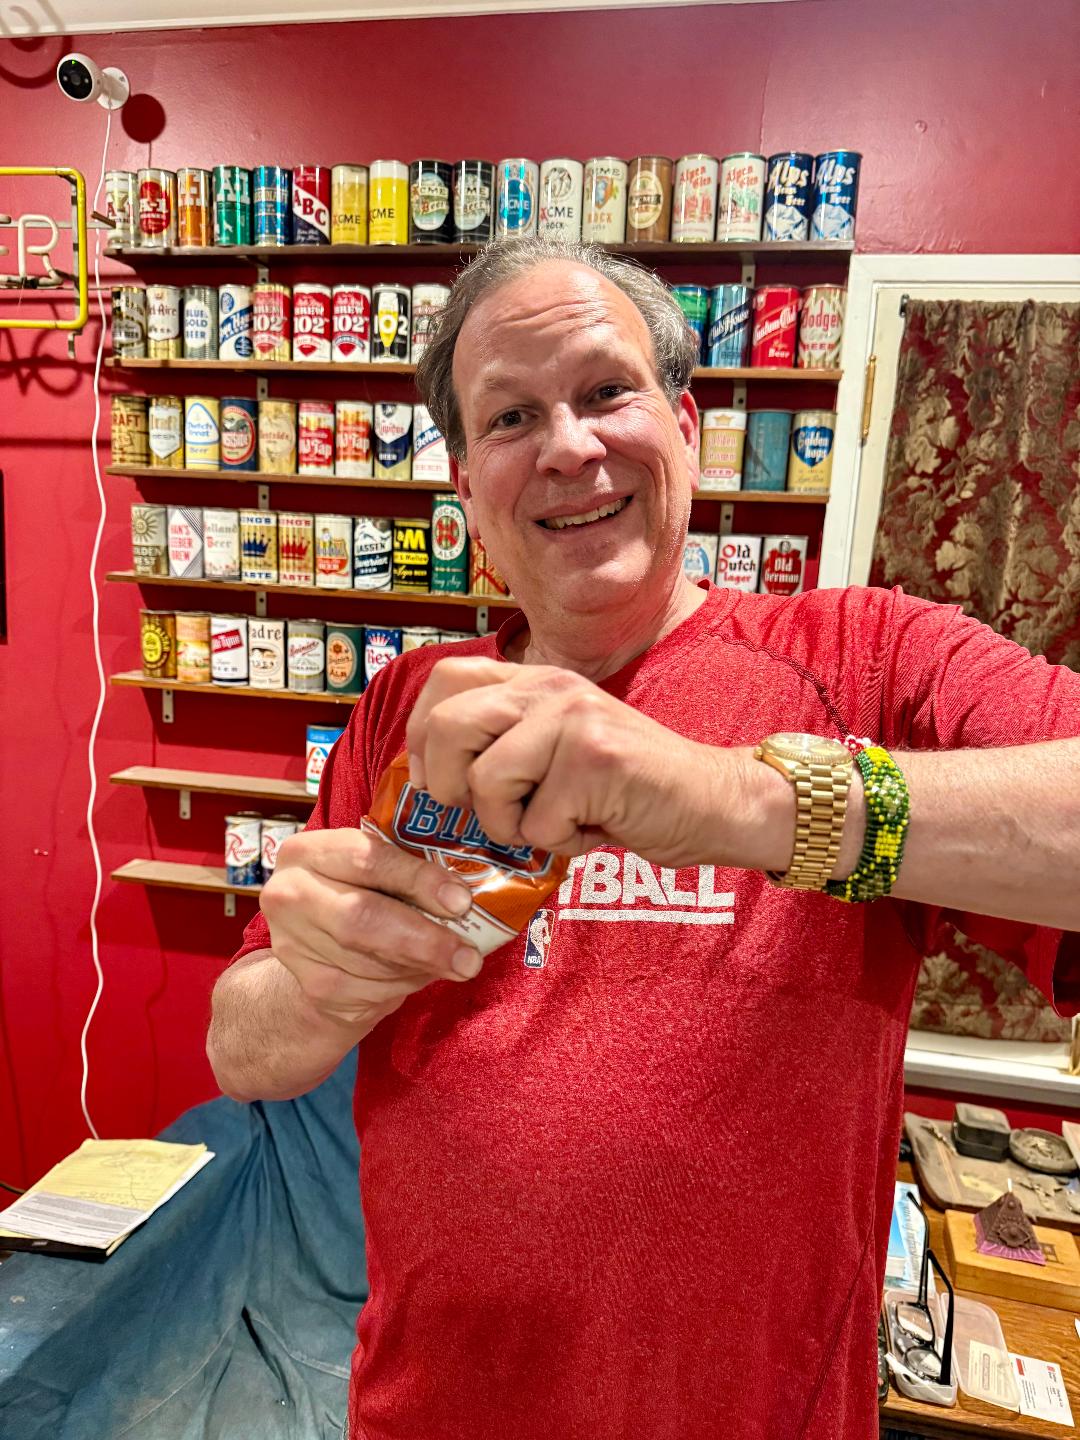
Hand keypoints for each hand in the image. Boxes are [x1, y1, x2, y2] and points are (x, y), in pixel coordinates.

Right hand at [260, 827, 482, 1026]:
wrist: (314, 947)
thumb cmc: (361, 894)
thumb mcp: (376, 871)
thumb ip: (410, 871)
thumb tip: (469, 895)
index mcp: (309, 850)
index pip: (368, 858)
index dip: (418, 879)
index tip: (461, 901)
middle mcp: (288, 893)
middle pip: (362, 917)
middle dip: (423, 939)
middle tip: (469, 957)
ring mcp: (292, 943)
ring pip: (369, 961)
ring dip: (421, 965)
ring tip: (454, 962)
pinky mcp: (310, 984)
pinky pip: (368, 990)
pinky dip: (405, 984)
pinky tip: (421, 974)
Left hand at [405, 656, 730, 865]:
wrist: (714, 802)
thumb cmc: (629, 790)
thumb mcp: (559, 749)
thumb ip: (506, 745)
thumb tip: (428, 778)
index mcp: (537, 680)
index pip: (446, 679)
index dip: (422, 735)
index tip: (434, 779)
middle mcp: (551, 689)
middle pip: (449, 727)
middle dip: (449, 787)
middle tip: (491, 813)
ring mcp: (573, 720)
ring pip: (485, 782)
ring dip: (511, 826)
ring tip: (555, 822)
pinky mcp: (595, 760)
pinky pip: (535, 822)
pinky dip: (560, 844)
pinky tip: (595, 828)